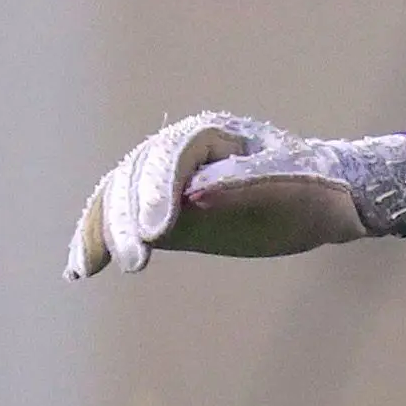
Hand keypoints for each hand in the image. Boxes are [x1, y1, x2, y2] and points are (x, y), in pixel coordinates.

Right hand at [63, 114, 405, 277]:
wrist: (326, 201)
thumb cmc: (316, 188)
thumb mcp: (295, 185)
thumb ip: (248, 184)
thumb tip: (195, 195)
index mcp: (213, 134)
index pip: (172, 154)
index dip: (158, 190)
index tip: (156, 233)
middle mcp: (180, 153)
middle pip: (136, 176)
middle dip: (127, 219)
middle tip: (136, 263)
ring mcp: (167, 183)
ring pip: (119, 197)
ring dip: (101, 231)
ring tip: (87, 270)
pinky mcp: (164, 215)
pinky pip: (123, 222)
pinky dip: (97, 241)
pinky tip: (80, 271)